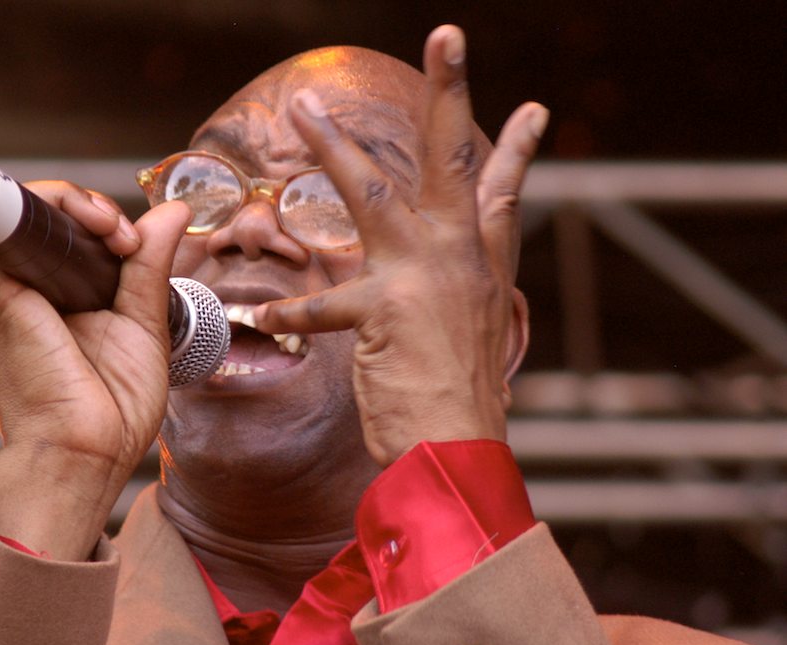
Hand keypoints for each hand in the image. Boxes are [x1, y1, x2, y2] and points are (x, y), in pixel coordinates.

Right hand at [0, 183, 190, 558]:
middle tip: (121, 236)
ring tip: (105, 229)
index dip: (93, 213)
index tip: (133, 242)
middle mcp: (14, 288)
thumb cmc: (112, 409)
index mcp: (48, 295)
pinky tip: (57, 218)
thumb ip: (148, 265)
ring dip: (58, 200)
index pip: (58, 225)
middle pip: (32, 211)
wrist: (88, 456)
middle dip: (82, 204)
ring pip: (4, 210)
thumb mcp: (141, 322)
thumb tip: (173, 211)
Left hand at [253, 25, 545, 466]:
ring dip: (334, 150)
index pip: (502, 194)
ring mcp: (425, 278)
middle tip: (448, 32)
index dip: (517, 149)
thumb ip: (464, 293)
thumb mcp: (474, 335)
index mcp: (482, 267)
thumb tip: (455, 276)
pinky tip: (260, 311)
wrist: (459, 454)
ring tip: (305, 110)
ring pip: (374, 195)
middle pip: (453, 161)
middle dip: (451, 91)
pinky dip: (290, 309)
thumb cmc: (456, 402)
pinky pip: (322, 304)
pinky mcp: (386, 310)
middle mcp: (461, 260)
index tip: (532, 108)